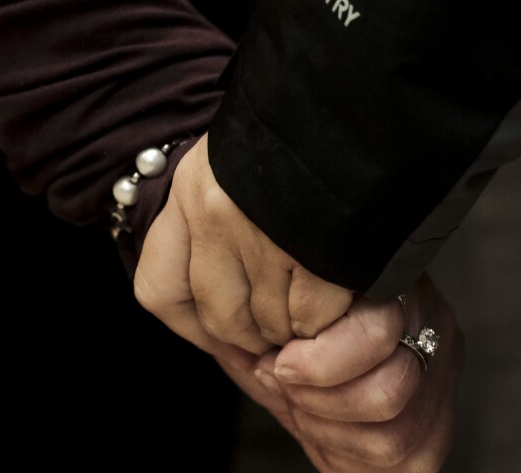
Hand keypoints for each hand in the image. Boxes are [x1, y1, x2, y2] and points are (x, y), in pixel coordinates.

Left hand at [135, 133, 351, 354]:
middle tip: (282, 324)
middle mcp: (216, 212)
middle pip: (221, 319)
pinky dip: (328, 316)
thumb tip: (225, 323)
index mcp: (190, 189)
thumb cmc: (303, 131)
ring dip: (294, 326)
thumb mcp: (238, 165)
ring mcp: (263, 233)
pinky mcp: (313, 251)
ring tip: (316, 296)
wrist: (361, 89)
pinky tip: (340, 288)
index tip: (224, 335)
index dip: (194, 329)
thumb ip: (216, 228)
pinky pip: (312, 317)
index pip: (159, 292)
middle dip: (255, 335)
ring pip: (269, 323)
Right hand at [231, 274, 463, 472]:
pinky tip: (291, 336)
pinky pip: (373, 342)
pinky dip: (317, 358)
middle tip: (285, 386)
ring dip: (316, 394)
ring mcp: (424, 308)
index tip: (302, 418)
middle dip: (322, 426)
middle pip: (397, 440)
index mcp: (426, 380)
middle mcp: (436, 344)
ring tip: (285, 361)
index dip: (346, 456)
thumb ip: (345, 458)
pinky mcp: (395, 278)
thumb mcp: (309, 406)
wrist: (255, 260)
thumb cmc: (282, 334)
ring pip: (389, 398)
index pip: (414, 460)